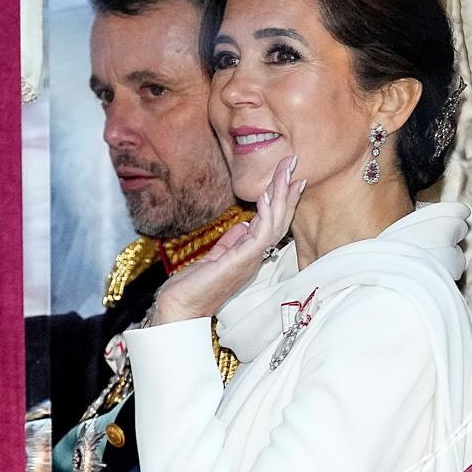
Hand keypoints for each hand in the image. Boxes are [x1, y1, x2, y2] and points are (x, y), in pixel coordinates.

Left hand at [149, 155, 305, 324]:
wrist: (179, 308)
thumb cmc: (194, 287)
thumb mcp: (214, 257)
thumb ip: (230, 241)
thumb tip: (243, 225)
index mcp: (250, 254)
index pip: (272, 222)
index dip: (282, 199)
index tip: (288, 176)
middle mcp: (255, 257)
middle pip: (279, 219)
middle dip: (286, 190)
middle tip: (292, 163)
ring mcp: (250, 259)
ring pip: (274, 223)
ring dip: (280, 195)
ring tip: (285, 171)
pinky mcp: (240, 261)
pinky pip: (260, 234)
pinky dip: (266, 214)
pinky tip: (267, 195)